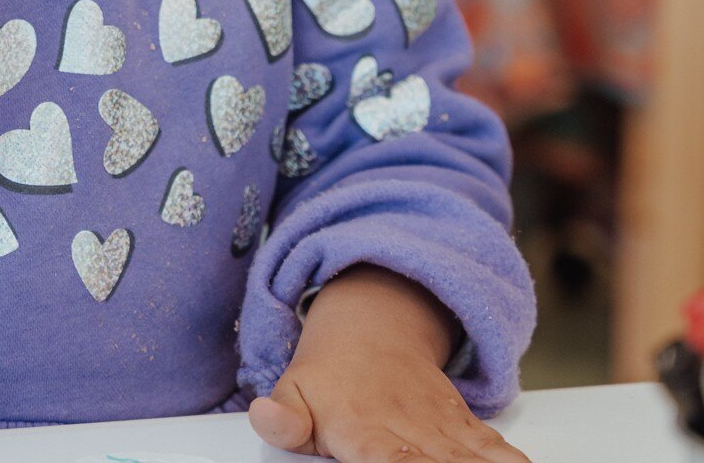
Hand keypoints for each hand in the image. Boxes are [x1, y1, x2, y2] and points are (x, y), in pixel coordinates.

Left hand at [247, 266, 529, 460]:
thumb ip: (283, 418)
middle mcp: (410, 431)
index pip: (391, 462)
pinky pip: (497, 449)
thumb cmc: (329, 374)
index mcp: (365, 433)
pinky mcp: (465, 426)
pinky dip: (510, 462)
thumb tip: (265, 418)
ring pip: (476, 460)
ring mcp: (442, 428)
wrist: (370, 327)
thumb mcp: (295, 390)